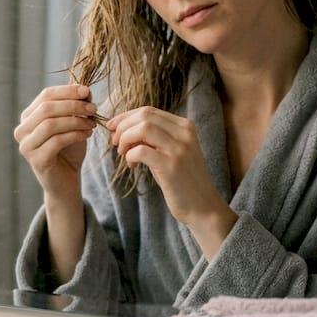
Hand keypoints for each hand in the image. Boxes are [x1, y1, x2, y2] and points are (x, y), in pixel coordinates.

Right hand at [14, 85, 97, 202]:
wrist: (67, 180)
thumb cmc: (69, 149)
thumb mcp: (74, 123)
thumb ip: (76, 106)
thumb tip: (85, 90)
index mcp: (28, 117)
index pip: (45, 95)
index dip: (67, 91)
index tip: (87, 92)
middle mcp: (22, 130)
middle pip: (46, 108)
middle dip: (73, 105)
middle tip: (93, 108)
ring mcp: (26, 146)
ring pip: (50, 124)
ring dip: (75, 120)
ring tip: (92, 123)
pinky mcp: (36, 160)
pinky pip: (56, 141)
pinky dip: (75, 135)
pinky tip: (87, 134)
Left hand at [107, 107, 236, 255]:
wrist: (202, 205)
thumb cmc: (181, 179)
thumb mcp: (170, 152)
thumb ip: (153, 138)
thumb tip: (122, 128)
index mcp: (184, 126)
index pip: (149, 110)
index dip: (126, 117)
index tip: (113, 127)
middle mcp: (184, 133)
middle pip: (144, 115)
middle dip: (123, 126)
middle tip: (115, 142)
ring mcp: (179, 148)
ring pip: (143, 128)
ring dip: (125, 138)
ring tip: (123, 153)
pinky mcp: (172, 165)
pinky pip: (141, 150)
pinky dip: (130, 155)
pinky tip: (132, 164)